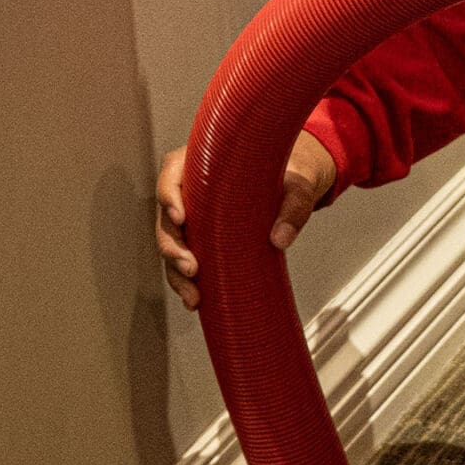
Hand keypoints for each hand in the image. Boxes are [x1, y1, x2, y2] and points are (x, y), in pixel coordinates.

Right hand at [155, 131, 338, 311]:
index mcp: (201, 164)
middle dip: (173, 247)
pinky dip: (185, 281)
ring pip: (170, 243)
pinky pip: (183, 259)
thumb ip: (295, 208)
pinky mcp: (199, 239)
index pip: (172, 174)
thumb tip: (280, 239)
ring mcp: (192, 216)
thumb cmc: (287, 180)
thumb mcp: (297, 188)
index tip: (181, 218)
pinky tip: (194, 300)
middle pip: (167, 217)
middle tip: (192, 268)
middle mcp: (189, 190)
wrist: (288, 190)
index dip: (169, 196)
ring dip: (176, 271)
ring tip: (193, 295)